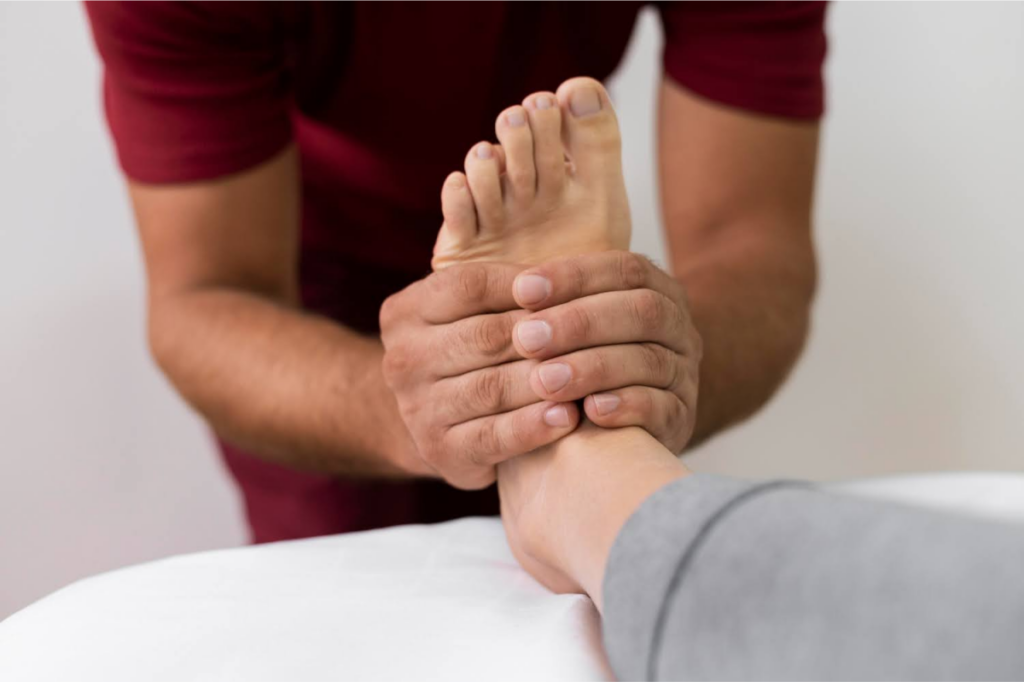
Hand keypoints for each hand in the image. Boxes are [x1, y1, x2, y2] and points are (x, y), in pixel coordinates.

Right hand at [379, 262, 581, 489]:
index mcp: (405, 312)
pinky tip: (567, 417)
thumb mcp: (470, 310)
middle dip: (544, 335)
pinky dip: (533, 426)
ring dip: (545, 381)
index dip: (525, 285)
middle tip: (594, 333)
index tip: (572, 288)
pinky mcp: (440, 451)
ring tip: (588, 375)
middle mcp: (402, 358)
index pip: (469, 285)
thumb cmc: (473, 351)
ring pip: (492, 387)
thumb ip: (500, 284)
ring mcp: (416, 408)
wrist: (438, 423)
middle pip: (485, 337)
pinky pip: (493, 436)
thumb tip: (556, 257)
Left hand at [509, 250, 701, 453]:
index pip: (624, 269)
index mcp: (656, 290)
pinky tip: (590, 411)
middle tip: (526, 339)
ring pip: (649, 360)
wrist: (610, 431)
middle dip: (579, 322)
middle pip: (641, 310)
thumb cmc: (575, 363)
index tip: (522, 289)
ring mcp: (684, 374)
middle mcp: (678, 328)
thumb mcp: (566, 325)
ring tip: (545, 380)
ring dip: (593, 367)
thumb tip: (510, 283)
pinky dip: (625, 406)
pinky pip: (662, 408)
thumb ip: (550, 303)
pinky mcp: (681, 420)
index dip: (574, 275)